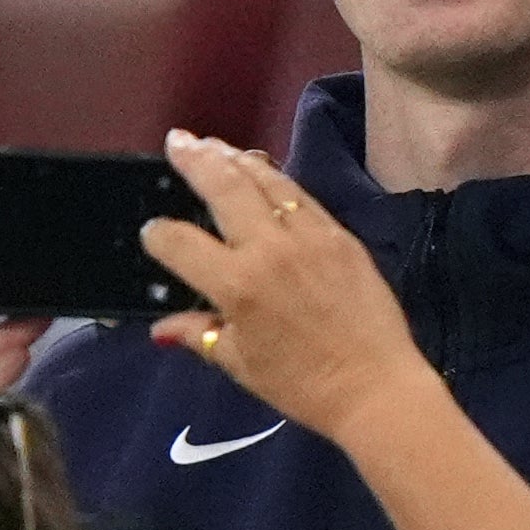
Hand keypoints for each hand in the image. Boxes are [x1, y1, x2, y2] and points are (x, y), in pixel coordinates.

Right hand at [140, 131, 426, 445]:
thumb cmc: (303, 386)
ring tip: (213, 145)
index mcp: (236, 285)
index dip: (158, 236)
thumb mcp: (241, 365)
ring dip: (234, 158)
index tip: (153, 233)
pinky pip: (301, 195)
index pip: (180, 243)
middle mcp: (269, 248)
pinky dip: (276, 178)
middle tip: (177, 141)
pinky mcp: (339, 235)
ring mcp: (309, 236)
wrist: (376, 388)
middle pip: (223, 187)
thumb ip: (199, 334)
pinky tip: (263, 170)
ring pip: (265, 181)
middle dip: (195, 160)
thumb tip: (161, 329)